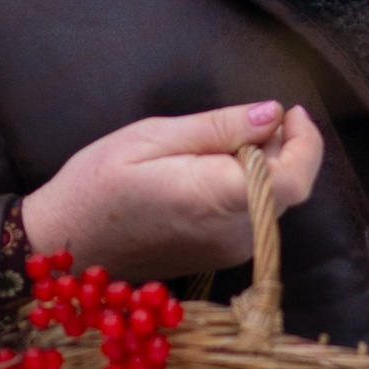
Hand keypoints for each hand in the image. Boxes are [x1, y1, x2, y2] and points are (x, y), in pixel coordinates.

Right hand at [20, 99, 324, 281]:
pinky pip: (252, 216)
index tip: (291, 111)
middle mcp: (231, 233)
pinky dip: (248, 186)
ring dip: (265, 166)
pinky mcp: (218, 257)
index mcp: (215, 198)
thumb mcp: (153, 137)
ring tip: (223, 140)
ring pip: (273, 202)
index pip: (294, 179)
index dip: (306, 142)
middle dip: (284, 147)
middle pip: (289, 189)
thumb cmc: (95, 186)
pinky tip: (213, 168)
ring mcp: (226, 252)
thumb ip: (219, 127)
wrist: (62, 247)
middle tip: (251, 117)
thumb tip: (273, 114)